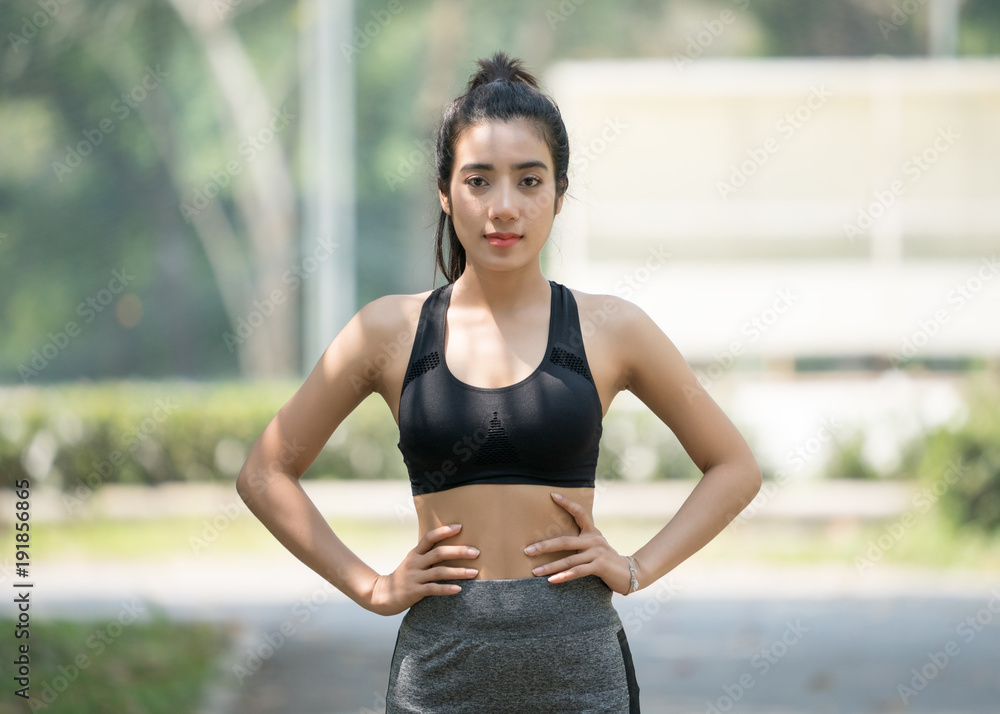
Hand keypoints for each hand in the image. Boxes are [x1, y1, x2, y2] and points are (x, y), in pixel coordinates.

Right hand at [364, 524, 478, 615]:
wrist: (383, 595)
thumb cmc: (405, 576)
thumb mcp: (413, 562)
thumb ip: (428, 555)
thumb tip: (452, 547)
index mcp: (415, 553)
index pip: (429, 537)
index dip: (444, 531)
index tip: (460, 527)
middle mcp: (415, 563)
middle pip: (439, 553)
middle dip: (459, 551)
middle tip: (476, 552)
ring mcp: (415, 577)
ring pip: (440, 572)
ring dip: (458, 572)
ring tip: (474, 573)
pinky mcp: (415, 591)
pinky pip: (433, 589)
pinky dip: (447, 589)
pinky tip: (459, 589)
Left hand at [523, 493, 635, 594]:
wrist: (629, 574)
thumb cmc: (606, 561)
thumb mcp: (594, 547)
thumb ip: (580, 543)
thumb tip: (555, 543)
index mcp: (592, 532)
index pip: (579, 512)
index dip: (566, 503)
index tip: (552, 495)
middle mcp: (594, 539)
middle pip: (564, 541)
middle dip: (544, 546)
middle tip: (527, 550)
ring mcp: (597, 552)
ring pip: (569, 559)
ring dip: (550, 566)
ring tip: (535, 571)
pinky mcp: (600, 565)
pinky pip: (578, 571)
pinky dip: (564, 576)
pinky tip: (551, 580)